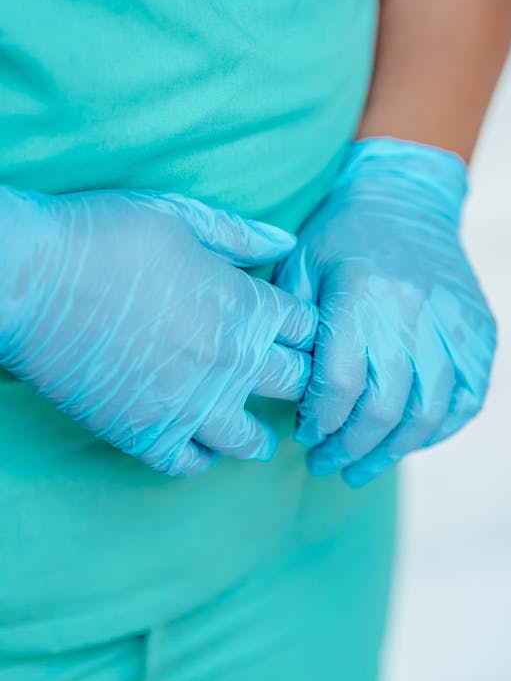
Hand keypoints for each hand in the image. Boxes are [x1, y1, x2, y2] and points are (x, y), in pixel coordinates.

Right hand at [0, 187, 317, 476]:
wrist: (26, 279)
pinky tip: (196, 441)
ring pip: (253, 441)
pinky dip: (201, 457)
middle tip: (286, 381)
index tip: (292, 330)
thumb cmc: (102, 234)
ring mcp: (190, 405)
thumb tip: (287, 245)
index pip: (311, 328)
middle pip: (298, 385)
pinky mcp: (146, 436)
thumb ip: (241, 235)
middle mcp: (231, 362)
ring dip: (258, 433)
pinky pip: (193, 466)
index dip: (304, 326)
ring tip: (252, 429)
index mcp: (246, 306)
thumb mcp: (180, 215)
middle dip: (298, 379)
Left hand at [274, 137, 495, 486]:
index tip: (304, 435)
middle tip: (326, 464)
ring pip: (430, 412)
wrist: (406, 199)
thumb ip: (293, 327)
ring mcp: (454, 320)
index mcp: (362, 291)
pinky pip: (468, 397)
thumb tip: (285, 392)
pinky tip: (410, 442)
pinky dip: (441, 430)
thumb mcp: (301, 265)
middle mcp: (413, 308)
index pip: (341, 381)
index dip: (320, 420)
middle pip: (386, 406)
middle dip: (350, 448)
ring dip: (393, 451)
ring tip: (362, 468)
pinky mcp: (480, 329)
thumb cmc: (340, 237)